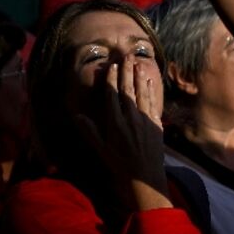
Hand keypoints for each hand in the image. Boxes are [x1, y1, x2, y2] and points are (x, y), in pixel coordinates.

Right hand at [74, 60, 167, 206]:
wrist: (143, 176)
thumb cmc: (118, 163)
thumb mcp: (100, 148)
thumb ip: (90, 131)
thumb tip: (77, 115)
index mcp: (115, 123)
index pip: (113, 96)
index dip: (112, 80)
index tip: (112, 66)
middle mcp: (131, 118)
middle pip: (128, 90)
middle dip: (127, 72)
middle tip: (126, 56)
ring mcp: (145, 120)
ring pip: (142, 93)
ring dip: (139, 77)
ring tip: (138, 63)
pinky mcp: (156, 124)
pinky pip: (153, 103)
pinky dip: (151, 90)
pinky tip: (150, 81)